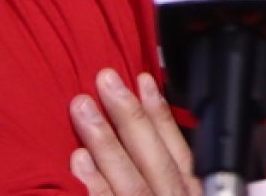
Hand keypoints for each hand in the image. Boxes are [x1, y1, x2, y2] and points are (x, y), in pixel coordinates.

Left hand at [68, 68, 201, 195]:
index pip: (178, 150)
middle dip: (130, 115)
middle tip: (106, 81)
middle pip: (155, 158)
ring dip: (106, 141)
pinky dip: (95, 183)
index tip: (144, 81)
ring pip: (130, 179)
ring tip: (83, 108)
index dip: (161, 114)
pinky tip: (79, 159)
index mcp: (186, 194)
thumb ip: (163, 174)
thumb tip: (140, 131)